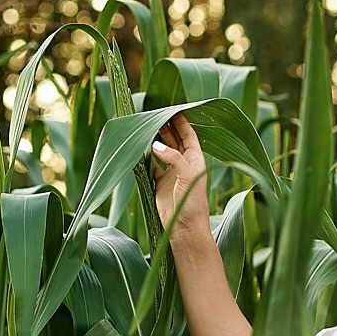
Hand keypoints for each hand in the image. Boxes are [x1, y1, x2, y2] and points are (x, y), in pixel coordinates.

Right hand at [150, 114, 211, 246]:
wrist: (184, 227)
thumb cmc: (192, 203)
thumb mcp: (187, 177)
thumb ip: (173, 159)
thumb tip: (156, 144)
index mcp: (195, 158)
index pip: (189, 133)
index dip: (181, 120)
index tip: (172, 107)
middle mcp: (184, 162)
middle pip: (175, 138)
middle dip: (166, 125)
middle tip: (154, 112)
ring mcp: (172, 172)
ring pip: (163, 149)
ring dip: (156, 137)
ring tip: (146, 124)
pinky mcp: (160, 182)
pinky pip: (152, 163)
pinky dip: (146, 154)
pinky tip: (140, 145)